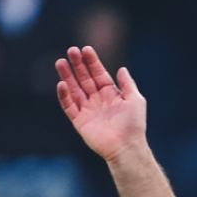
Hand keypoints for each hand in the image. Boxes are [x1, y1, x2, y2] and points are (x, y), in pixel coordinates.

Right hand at [57, 46, 146, 163]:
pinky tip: (62, 84)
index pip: (99, 74)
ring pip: (74, 89)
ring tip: (60, 62)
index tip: (86, 49)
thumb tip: (122, 68)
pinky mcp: (79, 121)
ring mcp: (88, 110)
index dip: (92, 62)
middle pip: (85, 79)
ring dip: (67, 76)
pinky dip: (64, 96)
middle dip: (78, 65)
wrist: (126, 147)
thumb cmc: (133, 124)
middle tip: (71, 50)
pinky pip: (69, 106)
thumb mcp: (135, 100)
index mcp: (111, 94)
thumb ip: (127, 84)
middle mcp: (98, 100)